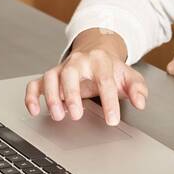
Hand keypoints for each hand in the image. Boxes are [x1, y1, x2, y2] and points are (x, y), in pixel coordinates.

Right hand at [24, 28, 146, 125]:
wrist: (96, 52)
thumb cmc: (112, 69)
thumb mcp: (129, 76)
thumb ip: (138, 88)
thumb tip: (141, 102)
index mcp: (100, 61)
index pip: (104, 80)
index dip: (109, 101)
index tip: (112, 120)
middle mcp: (78, 62)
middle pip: (70, 74)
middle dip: (72, 95)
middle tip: (77, 115)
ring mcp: (62, 68)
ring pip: (51, 77)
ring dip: (51, 97)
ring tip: (58, 116)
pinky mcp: (50, 77)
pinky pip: (35, 83)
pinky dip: (31, 96)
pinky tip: (34, 110)